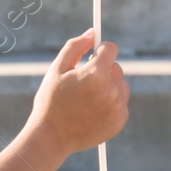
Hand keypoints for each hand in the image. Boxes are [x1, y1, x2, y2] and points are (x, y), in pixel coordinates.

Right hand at [31, 29, 129, 153]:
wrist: (52, 137)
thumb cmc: (50, 101)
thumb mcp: (56, 70)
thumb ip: (75, 47)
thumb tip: (92, 33)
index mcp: (96, 73)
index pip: (110, 49)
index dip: (100, 51)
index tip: (91, 57)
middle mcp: (112, 89)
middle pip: (116, 67)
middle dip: (102, 71)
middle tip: (82, 83)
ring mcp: (118, 106)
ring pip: (120, 85)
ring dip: (108, 87)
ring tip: (86, 99)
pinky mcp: (120, 120)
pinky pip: (120, 103)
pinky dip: (110, 104)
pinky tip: (91, 111)